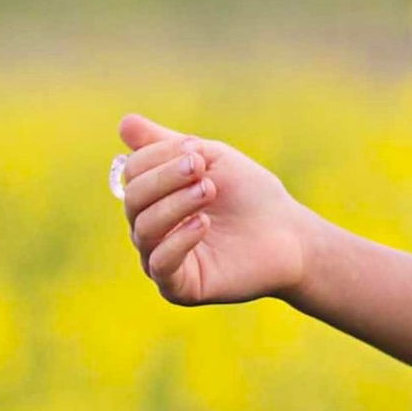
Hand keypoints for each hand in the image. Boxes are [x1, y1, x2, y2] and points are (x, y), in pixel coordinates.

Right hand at [115, 112, 313, 307]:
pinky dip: (178, 240)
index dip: (158, 156)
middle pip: (133, 199)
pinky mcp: (179, 287)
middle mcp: (149, 229)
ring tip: (208, 190)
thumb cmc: (248, 194)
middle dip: (165, 178)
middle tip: (200, 168)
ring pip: (143, 229)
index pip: (132, 172)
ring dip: (175, 204)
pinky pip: (160, 264)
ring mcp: (161, 259)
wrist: (288, 233)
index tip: (196, 149)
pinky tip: (204, 223)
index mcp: (152, 197)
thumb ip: (166, 144)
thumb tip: (123, 123)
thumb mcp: (209, 158)